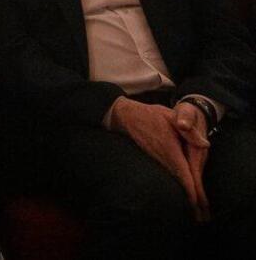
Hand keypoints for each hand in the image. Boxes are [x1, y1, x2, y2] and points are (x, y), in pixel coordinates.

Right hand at [110, 99, 204, 220]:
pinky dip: (177, 183)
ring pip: (173, 180)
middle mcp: (162, 158)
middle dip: (190, 199)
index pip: (183, 173)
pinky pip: (168, 174)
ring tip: (195, 209)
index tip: (198, 203)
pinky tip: (182, 189)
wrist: (125, 116)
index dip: (191, 189)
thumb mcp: (171, 116)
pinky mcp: (153, 158)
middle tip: (201, 216)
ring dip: (184, 193)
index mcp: (169, 149)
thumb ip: (188, 130)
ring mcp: (156, 159)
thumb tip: (205, 144)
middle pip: (179, 182)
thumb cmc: (150, 115)